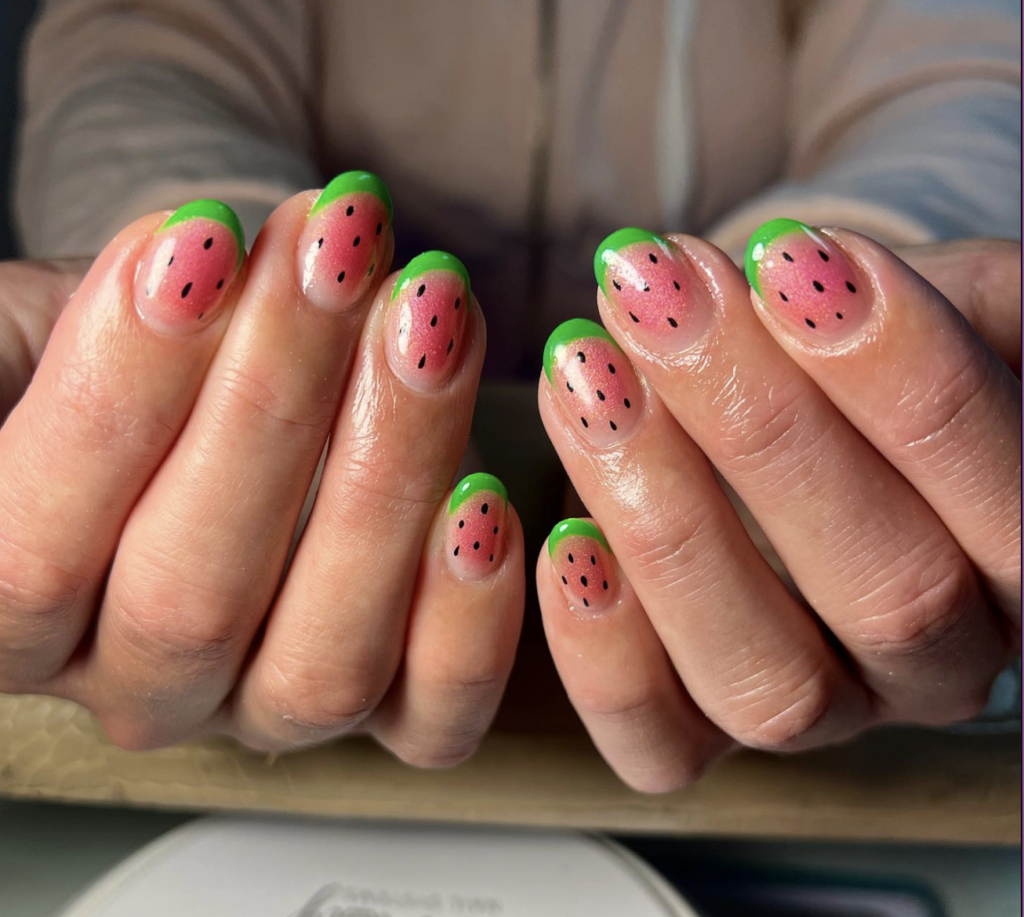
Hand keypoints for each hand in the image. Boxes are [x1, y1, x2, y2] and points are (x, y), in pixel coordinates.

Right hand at [0, 174, 524, 764]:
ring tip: (427, 323)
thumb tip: (103, 298)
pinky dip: (469, 612)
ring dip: (387, 475)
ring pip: (322, 661)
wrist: (230, 372)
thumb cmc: (134, 343)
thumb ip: (22, 351)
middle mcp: (142, 684)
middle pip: (187, 600)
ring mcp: (270, 706)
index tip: (199, 241)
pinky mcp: (392, 713)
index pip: (32, 553)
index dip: (117, 397)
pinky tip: (487, 492)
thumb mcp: (36, 329)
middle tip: (335, 252)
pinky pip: (436, 709)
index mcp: (15, 613)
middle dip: (271, 402)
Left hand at [537, 225, 1019, 791]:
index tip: (791, 258)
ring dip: (664, 518)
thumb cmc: (864, 353)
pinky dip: (600, 653)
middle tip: (664, 298)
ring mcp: (820, 712)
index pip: (1006, 501)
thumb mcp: (948, 308)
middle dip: (762, 426)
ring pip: (765, 681)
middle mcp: (937, 664)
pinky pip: (658, 742)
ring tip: (587, 376)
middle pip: (888, 590)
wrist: (792, 419)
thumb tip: (861, 280)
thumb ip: (949, 308)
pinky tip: (562, 538)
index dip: (903, 381)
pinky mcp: (701, 734)